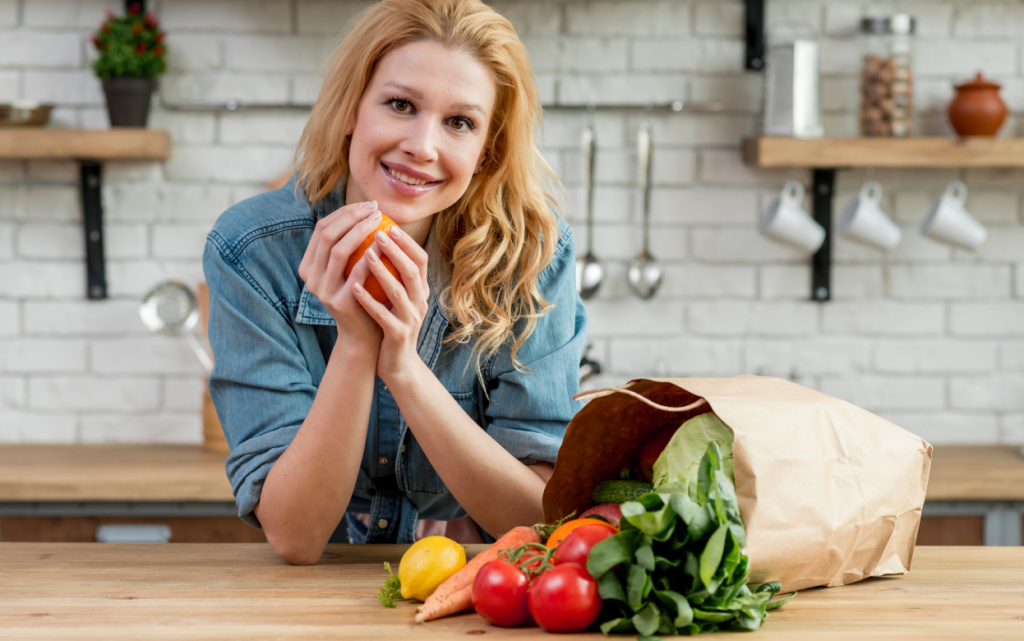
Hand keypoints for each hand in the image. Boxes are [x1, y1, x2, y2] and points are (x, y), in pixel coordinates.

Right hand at [298, 201, 384, 349]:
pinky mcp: (339, 303)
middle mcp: (310, 278)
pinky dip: (371, 255)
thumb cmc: (362, 295)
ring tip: (380, 221)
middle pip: (328, 236)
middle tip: (375, 209)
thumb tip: (363, 209)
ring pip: (338, 251)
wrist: (364, 333)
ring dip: (360, 230)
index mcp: (309, 266)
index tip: (367, 205)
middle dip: (352, 217)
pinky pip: (356, 273)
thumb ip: (348, 246)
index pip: (322, 229)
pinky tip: (385, 244)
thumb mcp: (348, 270)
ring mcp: (322, 291)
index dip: (344, 213)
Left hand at [351, 224, 429, 385]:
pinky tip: (353, 287)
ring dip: (382, 271)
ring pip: (399, 292)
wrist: (397, 363)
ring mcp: (411, 320)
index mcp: (421, 291)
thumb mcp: (396, 297)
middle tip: (377, 232)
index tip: (389, 225)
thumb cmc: (391, 323)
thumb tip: (376, 240)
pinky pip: (383, 316)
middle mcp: (420, 303)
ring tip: (364, 254)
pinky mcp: (398, 336)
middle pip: (412, 271)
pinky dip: (369, 301)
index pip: (421, 260)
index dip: (407, 242)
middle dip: (395, 250)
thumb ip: (392, 274)